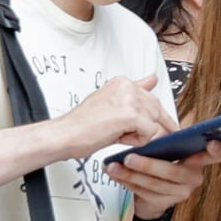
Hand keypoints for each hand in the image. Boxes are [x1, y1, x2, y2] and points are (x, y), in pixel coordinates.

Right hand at [49, 76, 171, 161]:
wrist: (64, 135)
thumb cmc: (83, 124)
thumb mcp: (112, 103)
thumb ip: (135, 92)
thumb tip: (153, 78)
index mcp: (123, 82)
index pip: (151, 99)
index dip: (150, 116)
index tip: (147, 124)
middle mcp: (127, 87)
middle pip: (156, 110)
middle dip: (148, 126)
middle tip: (126, 133)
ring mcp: (130, 100)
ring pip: (154, 122)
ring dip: (139, 134)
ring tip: (117, 133)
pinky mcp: (131, 115)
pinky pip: (150, 133)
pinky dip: (137, 141)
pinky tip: (119, 137)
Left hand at [115, 141, 219, 218]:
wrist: (154, 192)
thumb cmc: (164, 162)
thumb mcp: (170, 147)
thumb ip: (170, 137)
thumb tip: (152, 122)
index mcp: (199, 158)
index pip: (217, 154)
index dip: (218, 149)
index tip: (212, 143)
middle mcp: (194, 177)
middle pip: (174, 172)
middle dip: (149, 165)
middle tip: (129, 157)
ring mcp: (181, 192)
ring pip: (155, 184)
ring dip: (131, 174)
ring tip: (114, 165)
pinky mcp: (166, 203)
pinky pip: (144, 192)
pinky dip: (127, 182)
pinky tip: (115, 174)